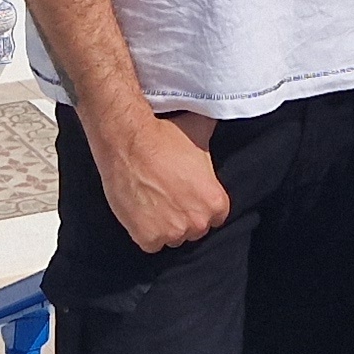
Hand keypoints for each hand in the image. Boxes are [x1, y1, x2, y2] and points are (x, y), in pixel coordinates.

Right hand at [92, 108, 230, 253]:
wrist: (128, 142)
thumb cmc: (163, 135)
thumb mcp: (199, 131)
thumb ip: (214, 135)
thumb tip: (224, 111)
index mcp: (215, 202)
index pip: (216, 215)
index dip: (200, 203)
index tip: (188, 194)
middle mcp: (197, 222)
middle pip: (194, 228)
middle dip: (183, 215)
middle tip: (168, 195)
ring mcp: (172, 233)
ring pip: (172, 236)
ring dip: (164, 225)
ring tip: (152, 201)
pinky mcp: (147, 239)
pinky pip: (151, 243)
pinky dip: (145, 231)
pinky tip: (141, 211)